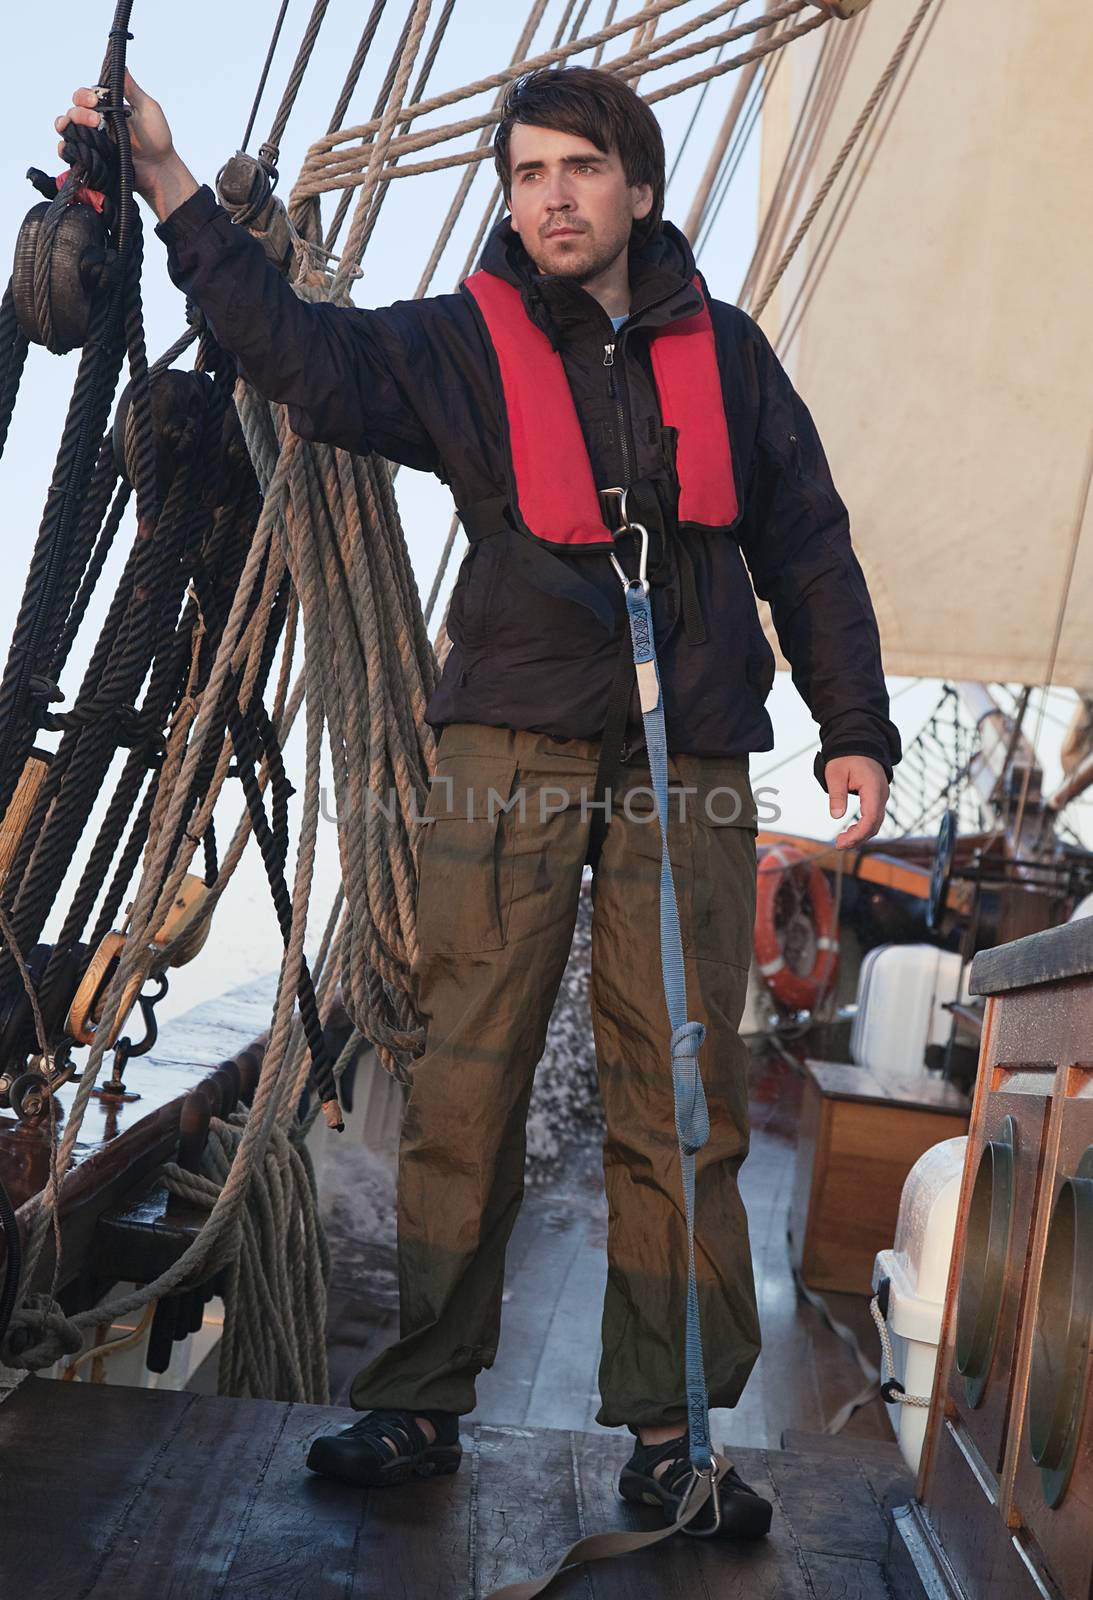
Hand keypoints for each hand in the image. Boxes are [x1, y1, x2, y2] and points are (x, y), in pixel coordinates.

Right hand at [54, 70, 195, 218]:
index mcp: (107, 108)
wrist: (159, 170)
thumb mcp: (147, 109)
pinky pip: (70, 152)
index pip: (85, 96)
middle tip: (96, 119)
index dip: (85, 95)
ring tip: (85, 130)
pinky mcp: (91, 159)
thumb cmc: (157, 139)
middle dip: (79, 111)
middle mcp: (96, 123)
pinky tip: (68, 147)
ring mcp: (92, 141)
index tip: (95, 100)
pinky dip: (64, 148)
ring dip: (69, 125)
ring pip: (67, 128)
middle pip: (73, 110)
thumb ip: (131, 89)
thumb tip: (120, 64)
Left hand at [825, 754, 887, 850]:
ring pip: (876, 823)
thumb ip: (837, 795)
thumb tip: (836, 816)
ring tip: (842, 841)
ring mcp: (882, 796)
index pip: (870, 817)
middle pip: (875, 824)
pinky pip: (874, 817)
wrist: (859, 744)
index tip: (841, 842)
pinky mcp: (878, 798)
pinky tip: (850, 832)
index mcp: (873, 788)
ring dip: (860, 834)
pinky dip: (864, 827)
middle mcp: (882, 794)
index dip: (857, 833)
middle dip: (857, 838)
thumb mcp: (836, 774)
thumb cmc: (846, 757)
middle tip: (838, 845)